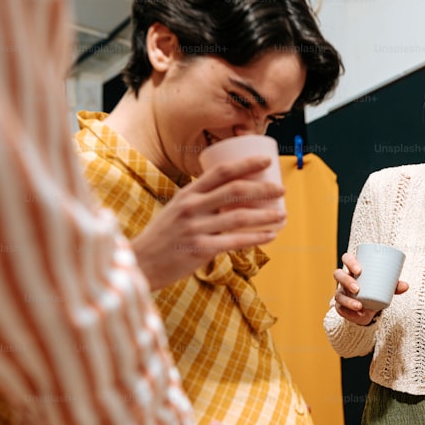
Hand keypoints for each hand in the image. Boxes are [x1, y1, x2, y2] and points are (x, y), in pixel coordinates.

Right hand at [132, 158, 287, 289]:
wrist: (142, 262)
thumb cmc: (164, 236)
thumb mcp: (177, 209)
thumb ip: (201, 201)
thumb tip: (232, 195)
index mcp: (187, 193)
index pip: (221, 171)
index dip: (246, 164)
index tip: (266, 161)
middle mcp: (191, 207)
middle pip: (235, 190)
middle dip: (263, 189)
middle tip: (281, 190)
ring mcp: (195, 228)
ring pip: (240, 217)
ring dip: (266, 216)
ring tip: (283, 215)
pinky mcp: (200, 249)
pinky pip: (235, 242)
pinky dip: (257, 238)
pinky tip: (271, 235)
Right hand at [332, 251, 408, 325]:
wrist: (368, 309)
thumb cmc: (375, 291)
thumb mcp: (384, 287)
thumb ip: (394, 286)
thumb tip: (406, 286)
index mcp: (353, 269)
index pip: (346, 258)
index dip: (350, 262)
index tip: (359, 270)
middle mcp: (344, 279)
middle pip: (338, 274)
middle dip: (346, 281)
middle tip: (358, 288)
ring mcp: (341, 293)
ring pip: (338, 294)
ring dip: (347, 300)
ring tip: (359, 305)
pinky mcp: (341, 307)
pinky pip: (340, 309)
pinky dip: (349, 313)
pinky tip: (357, 314)